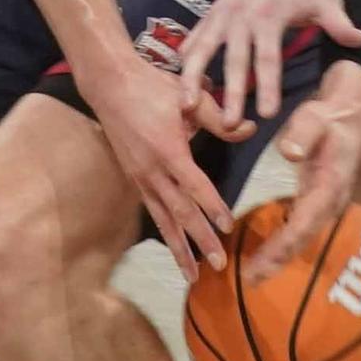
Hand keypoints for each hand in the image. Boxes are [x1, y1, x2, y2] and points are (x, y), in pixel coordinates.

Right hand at [88, 59, 247, 284]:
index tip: (228, 228)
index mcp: (169, 151)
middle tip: (218, 265)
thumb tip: (250, 129)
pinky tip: (174, 246)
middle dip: (199, 241)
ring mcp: (141, 177)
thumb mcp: (190, 98)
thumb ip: (221, 118)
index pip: (196, 187)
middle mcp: (153, 171)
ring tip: (192, 276)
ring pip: (163, 219)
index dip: (213, 208)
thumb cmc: (152, 87)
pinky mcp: (134, 177)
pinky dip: (165, 231)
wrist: (110, 84)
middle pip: (179, 212)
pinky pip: (153, 210)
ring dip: (178, 248)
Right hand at [177, 0, 360, 128]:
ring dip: (193, 78)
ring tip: (186, 105)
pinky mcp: (212, 14)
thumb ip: (340, 23)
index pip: (268, 58)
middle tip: (229, 124)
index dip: (267, 86)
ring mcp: (223, 15)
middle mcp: (242, 18)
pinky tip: (174, 80)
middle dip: (231, 93)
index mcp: (269, 17)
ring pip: (203, 50)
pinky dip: (183, 58)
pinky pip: (194, 38)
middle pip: (234, 61)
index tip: (267, 113)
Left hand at [244, 61, 360, 283]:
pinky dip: (284, 243)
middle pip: (303, 239)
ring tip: (254, 275)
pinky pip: (302, 228)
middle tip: (249, 279)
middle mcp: (331, 201)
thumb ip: (302, 133)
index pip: (303, 224)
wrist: (351, 114)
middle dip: (278, 261)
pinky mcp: (320, 202)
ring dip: (280, 256)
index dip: (281, 247)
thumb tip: (288, 152)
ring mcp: (327, 204)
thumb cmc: (329, 116)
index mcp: (329, 186)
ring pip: (303, 237)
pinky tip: (266, 252)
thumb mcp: (316, 116)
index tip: (258, 264)